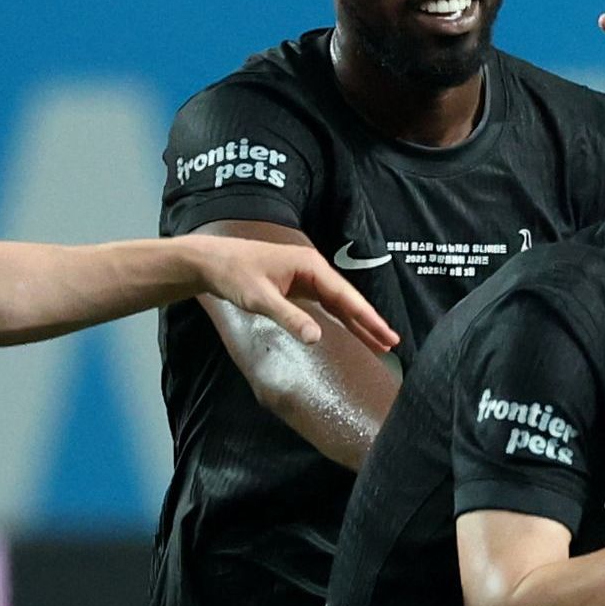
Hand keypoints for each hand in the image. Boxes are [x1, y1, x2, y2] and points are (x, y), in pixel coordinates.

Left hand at [185, 235, 399, 354]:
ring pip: (338, 303)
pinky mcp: (298, 286)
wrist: (212, 262)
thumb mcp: (261, 299)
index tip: (386, 334)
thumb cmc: (235, 275)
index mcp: (310, 267)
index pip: (346, 296)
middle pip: (348, 300)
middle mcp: (313, 270)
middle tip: (392, 343)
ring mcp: (306, 277)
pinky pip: (325, 305)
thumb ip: (290, 317)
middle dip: (369, 322)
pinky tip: (350, 330)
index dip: (368, 318)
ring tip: (378, 342)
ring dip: (357, 322)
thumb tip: (317, 337)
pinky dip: (339, 318)